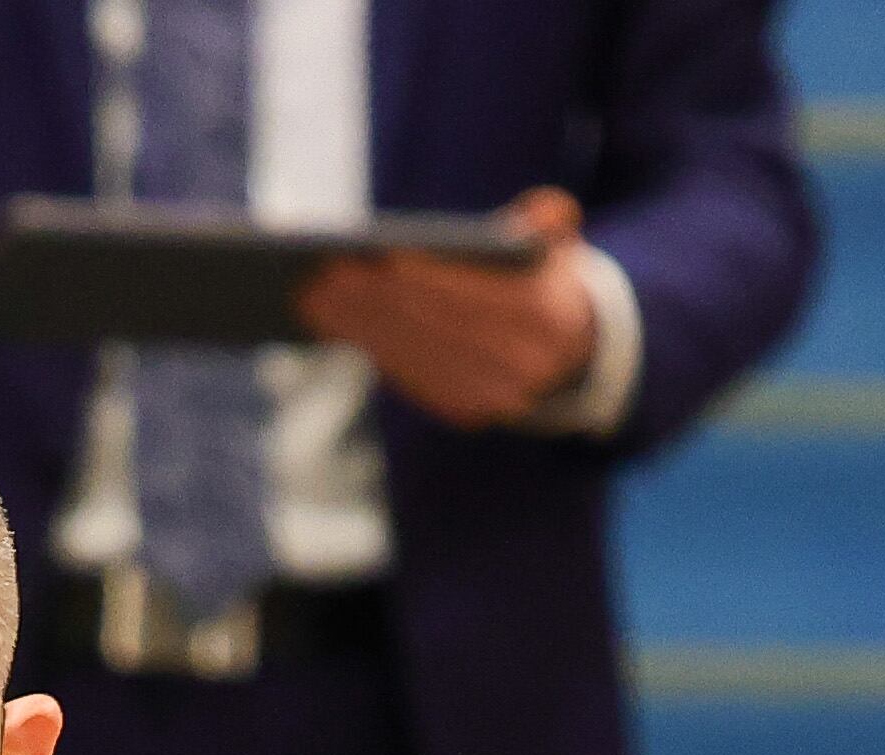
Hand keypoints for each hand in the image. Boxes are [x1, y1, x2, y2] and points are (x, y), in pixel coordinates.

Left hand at [297, 188, 597, 428]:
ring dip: (360, 324)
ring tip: (314, 293)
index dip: (431, 277)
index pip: (481, 298)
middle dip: (381, 299)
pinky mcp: (464, 410)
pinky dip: (368, 344)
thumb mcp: (559, 248)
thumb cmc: (546, 284)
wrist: (570, 354)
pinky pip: (409, 373)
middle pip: (438, 327)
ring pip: (417, 353)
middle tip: (328, 271)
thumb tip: (547, 214)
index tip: (385, 255)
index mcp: (551, 320)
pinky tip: (331, 319)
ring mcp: (493, 395)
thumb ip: (551, 224)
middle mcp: (524, 366)